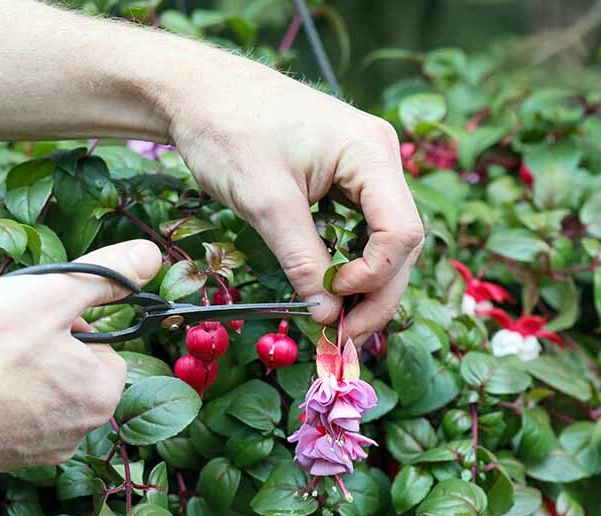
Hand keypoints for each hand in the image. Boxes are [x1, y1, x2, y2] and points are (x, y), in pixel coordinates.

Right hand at [0, 240, 161, 473]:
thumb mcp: (52, 294)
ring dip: (14, 374)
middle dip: (41, 349)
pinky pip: (6, 420)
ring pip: (38, 394)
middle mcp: (80, 433)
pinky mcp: (0, 462)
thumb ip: (108, 276)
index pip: (101, 345)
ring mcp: (38, 453)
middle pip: (71, 372)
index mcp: (102, 395)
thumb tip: (152, 258)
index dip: (66, 322)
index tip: (29, 318)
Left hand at [165, 47, 423, 342]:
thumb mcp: (264, 202)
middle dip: (375, 294)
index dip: (373, 277)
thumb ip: (301, 260)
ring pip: (384, 241)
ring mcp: (366, 168)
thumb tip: (326, 315)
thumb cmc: (228, 131)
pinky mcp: (347, 178)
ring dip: (365, 285)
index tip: (333, 302)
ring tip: (337, 323)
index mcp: (370, 152)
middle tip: (343, 339)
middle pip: (400, 243)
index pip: (401, 232)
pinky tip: (332, 290)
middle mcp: (380, 158)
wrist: (199, 92)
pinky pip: (362, 229)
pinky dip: (350, 264)